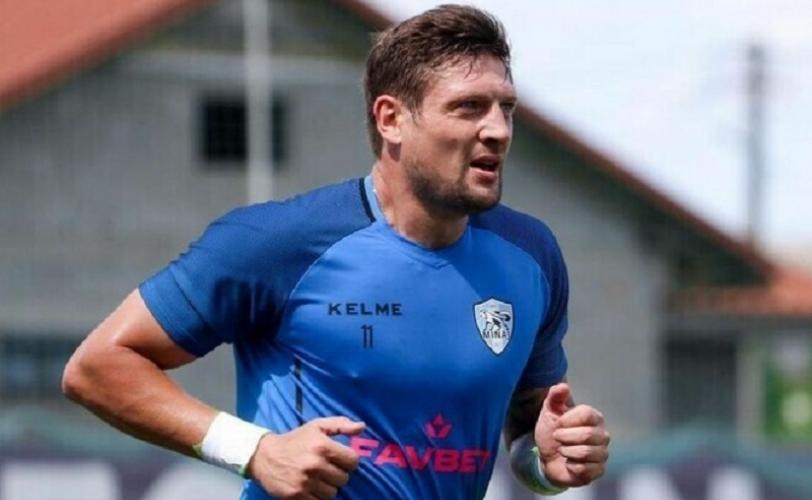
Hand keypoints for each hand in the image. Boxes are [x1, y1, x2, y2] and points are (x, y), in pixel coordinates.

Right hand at [247, 416, 365, 498]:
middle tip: (327, 469)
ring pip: (333, 493)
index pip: (353, 461)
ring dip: (328, 487)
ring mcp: (306, 482)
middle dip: (338, 474)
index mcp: (323, 446)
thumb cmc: (295, 440)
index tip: (341, 460)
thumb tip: (361, 427)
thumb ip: (341, 425)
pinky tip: (311, 487)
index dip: (349, 461)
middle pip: (344, 478)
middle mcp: (315, 464)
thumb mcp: (317, 426)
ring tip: (318, 478)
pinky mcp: (297, 495)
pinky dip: (317, 496)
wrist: (264, 456)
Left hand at [534, 383, 609, 486]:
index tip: (558, 423)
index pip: (587, 414)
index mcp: (594, 417)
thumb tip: (563, 386)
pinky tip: (569, 463)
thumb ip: (555, 397)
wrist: (548, 457)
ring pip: (585, 452)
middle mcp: (602, 434)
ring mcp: (602, 453)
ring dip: (566, 451)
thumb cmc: (552, 431)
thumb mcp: (549, 411)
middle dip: (564, 437)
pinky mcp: (598, 470)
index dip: (568, 420)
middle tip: (557, 437)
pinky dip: (571, 466)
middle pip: (586, 435)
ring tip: (562, 450)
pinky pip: (584, 469)